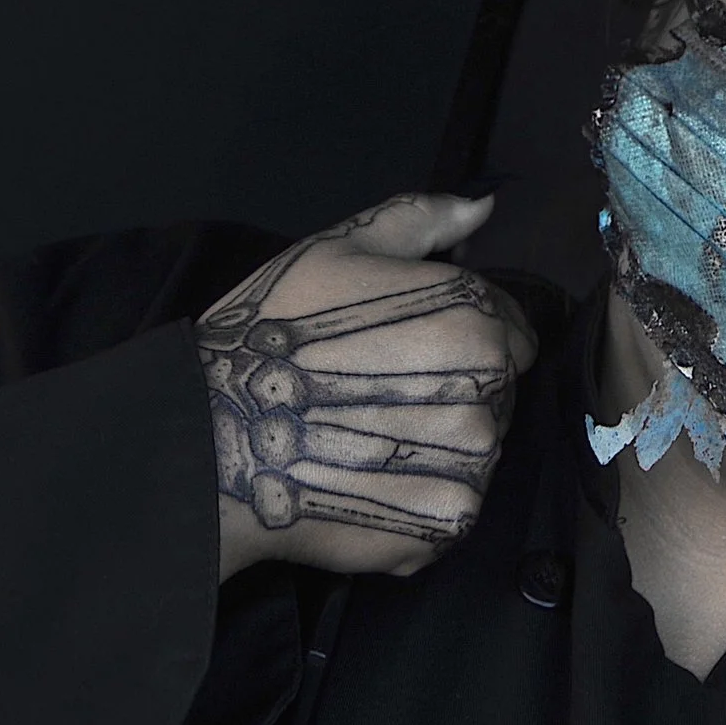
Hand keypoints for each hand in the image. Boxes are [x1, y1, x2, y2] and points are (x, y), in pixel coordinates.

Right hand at [196, 193, 538, 579]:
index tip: (408, 354)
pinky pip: (453, 504)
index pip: (510, 333)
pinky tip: (366, 481)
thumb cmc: (272, 333)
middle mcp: (488, 387)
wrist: (215, 437)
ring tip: (365, 441)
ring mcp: (473, 460)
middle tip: (377, 397)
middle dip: (452, 392)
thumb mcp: (339, 250)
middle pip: (496, 394)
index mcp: (473, 315)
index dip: (460, 339)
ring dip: (438, 448)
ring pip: (477, 451)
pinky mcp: (448, 519)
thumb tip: (483, 205)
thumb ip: (421, 220)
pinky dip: (419, 498)